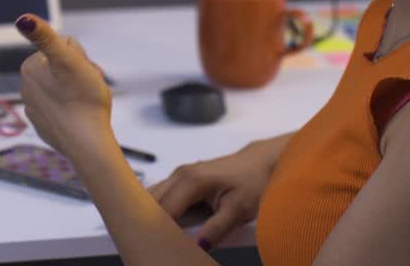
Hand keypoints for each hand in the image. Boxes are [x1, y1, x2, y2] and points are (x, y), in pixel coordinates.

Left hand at [15, 14, 112, 159]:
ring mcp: (33, 109)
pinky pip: (61, 109)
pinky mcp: (44, 127)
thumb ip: (45, 36)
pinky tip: (79, 117)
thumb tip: (22, 19)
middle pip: (61, 68)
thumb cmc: (83, 100)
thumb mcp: (68, 60)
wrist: (88, 145)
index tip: (81, 74)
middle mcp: (25, 87)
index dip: (79, 59)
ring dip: (75, 91)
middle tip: (88, 87)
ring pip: (62, 88)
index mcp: (29, 68)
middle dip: (77, 73)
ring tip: (85, 103)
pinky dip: (71, 110)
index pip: (63, 48)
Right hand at [147, 138, 280, 247]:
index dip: (157, 229)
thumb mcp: (239, 209)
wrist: (262, 163)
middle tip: (152, 242)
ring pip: (152, 196)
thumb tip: (198, 245)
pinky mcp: (183, 178)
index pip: (162, 210)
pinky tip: (165, 224)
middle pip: (149, 201)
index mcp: (191, 181)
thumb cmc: (254, 181)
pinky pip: (162, 195)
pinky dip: (158, 209)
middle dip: (147, 222)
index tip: (157, 246)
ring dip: (151, 215)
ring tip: (157, 235)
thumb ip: (217, 229)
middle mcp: (180, 175)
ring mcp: (180, 175)